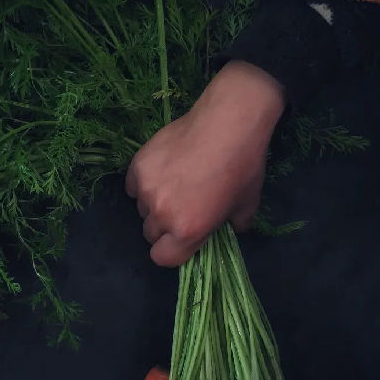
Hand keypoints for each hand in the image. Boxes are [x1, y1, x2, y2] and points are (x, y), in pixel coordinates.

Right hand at [124, 60, 286, 267]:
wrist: (228, 122)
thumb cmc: (242, 166)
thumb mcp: (247, 205)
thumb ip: (235, 226)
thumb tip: (229, 230)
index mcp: (188, 230)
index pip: (163, 258)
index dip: (173, 251)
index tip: (183, 239)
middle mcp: (162, 214)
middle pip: (151, 234)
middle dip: (164, 227)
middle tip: (183, 208)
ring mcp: (146, 189)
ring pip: (141, 209)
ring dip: (154, 204)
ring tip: (175, 184)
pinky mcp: (137, 165)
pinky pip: (133, 186)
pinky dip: (143, 183)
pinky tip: (163, 170)